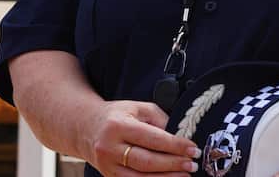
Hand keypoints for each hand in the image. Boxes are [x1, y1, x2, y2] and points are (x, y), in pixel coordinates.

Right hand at [85, 99, 201, 175]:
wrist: (86, 128)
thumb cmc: (116, 116)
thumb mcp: (138, 108)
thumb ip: (159, 120)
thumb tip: (180, 136)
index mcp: (118, 126)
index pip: (152, 138)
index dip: (175, 145)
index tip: (192, 148)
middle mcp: (110, 148)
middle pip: (147, 161)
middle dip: (173, 164)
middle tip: (192, 164)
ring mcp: (108, 166)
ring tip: (185, 175)